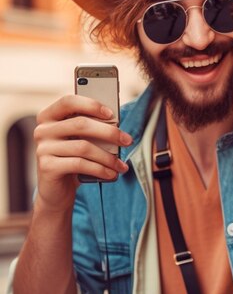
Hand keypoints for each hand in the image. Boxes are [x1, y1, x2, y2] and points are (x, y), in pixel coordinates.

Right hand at [34, 95, 130, 210]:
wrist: (56, 191)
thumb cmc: (73, 160)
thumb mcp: (79, 142)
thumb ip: (91, 130)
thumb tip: (117, 128)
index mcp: (49, 117)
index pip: (69, 102)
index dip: (91, 105)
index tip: (112, 114)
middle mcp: (43, 130)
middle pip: (80, 124)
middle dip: (109, 132)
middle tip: (127, 141)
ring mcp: (43, 148)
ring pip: (83, 147)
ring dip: (108, 157)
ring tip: (121, 165)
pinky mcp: (47, 167)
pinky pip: (80, 164)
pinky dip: (100, 169)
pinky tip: (111, 174)